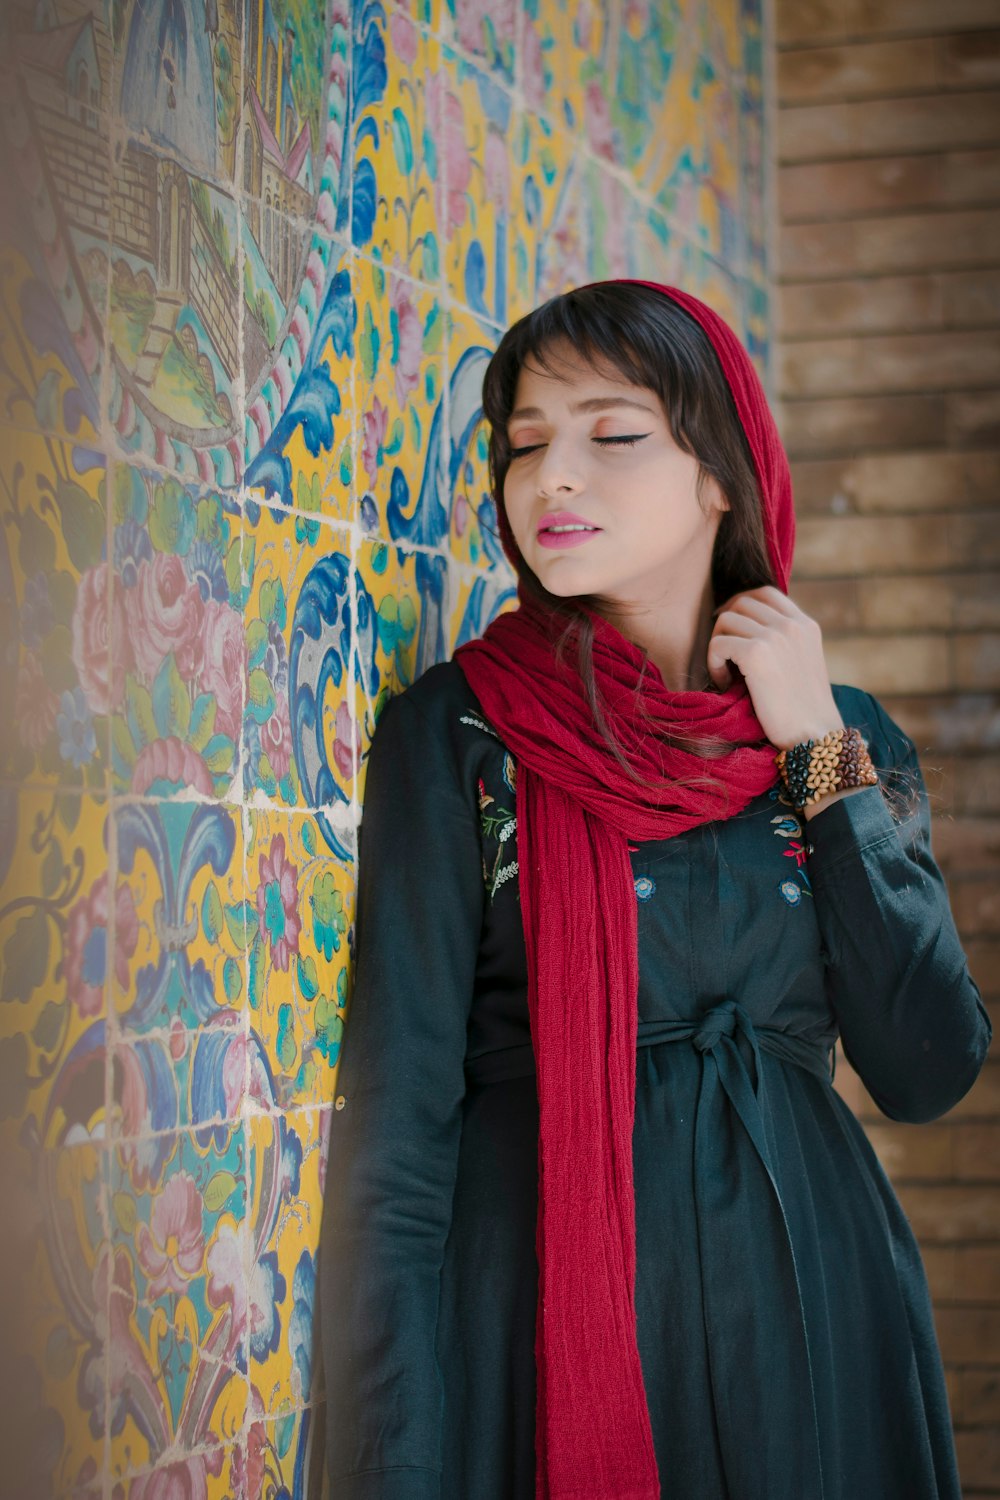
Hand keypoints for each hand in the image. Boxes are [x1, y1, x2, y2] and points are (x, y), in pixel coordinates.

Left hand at [706, 586, 843, 750]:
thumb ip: (784, 641)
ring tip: (727, 673)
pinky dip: (714, 664)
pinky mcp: (757, 654)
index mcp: (805, 625)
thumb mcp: (802, 663)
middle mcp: (792, 625)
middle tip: (725, 654)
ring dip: (719, 645)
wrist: (814, 736)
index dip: (742, 607)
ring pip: (726, 620)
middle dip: (727, 626)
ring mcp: (775, 636)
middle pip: (741, 602)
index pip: (765, 593)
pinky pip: (718, 644)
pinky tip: (725, 683)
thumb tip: (746, 628)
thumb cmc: (803, 709)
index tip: (734, 632)